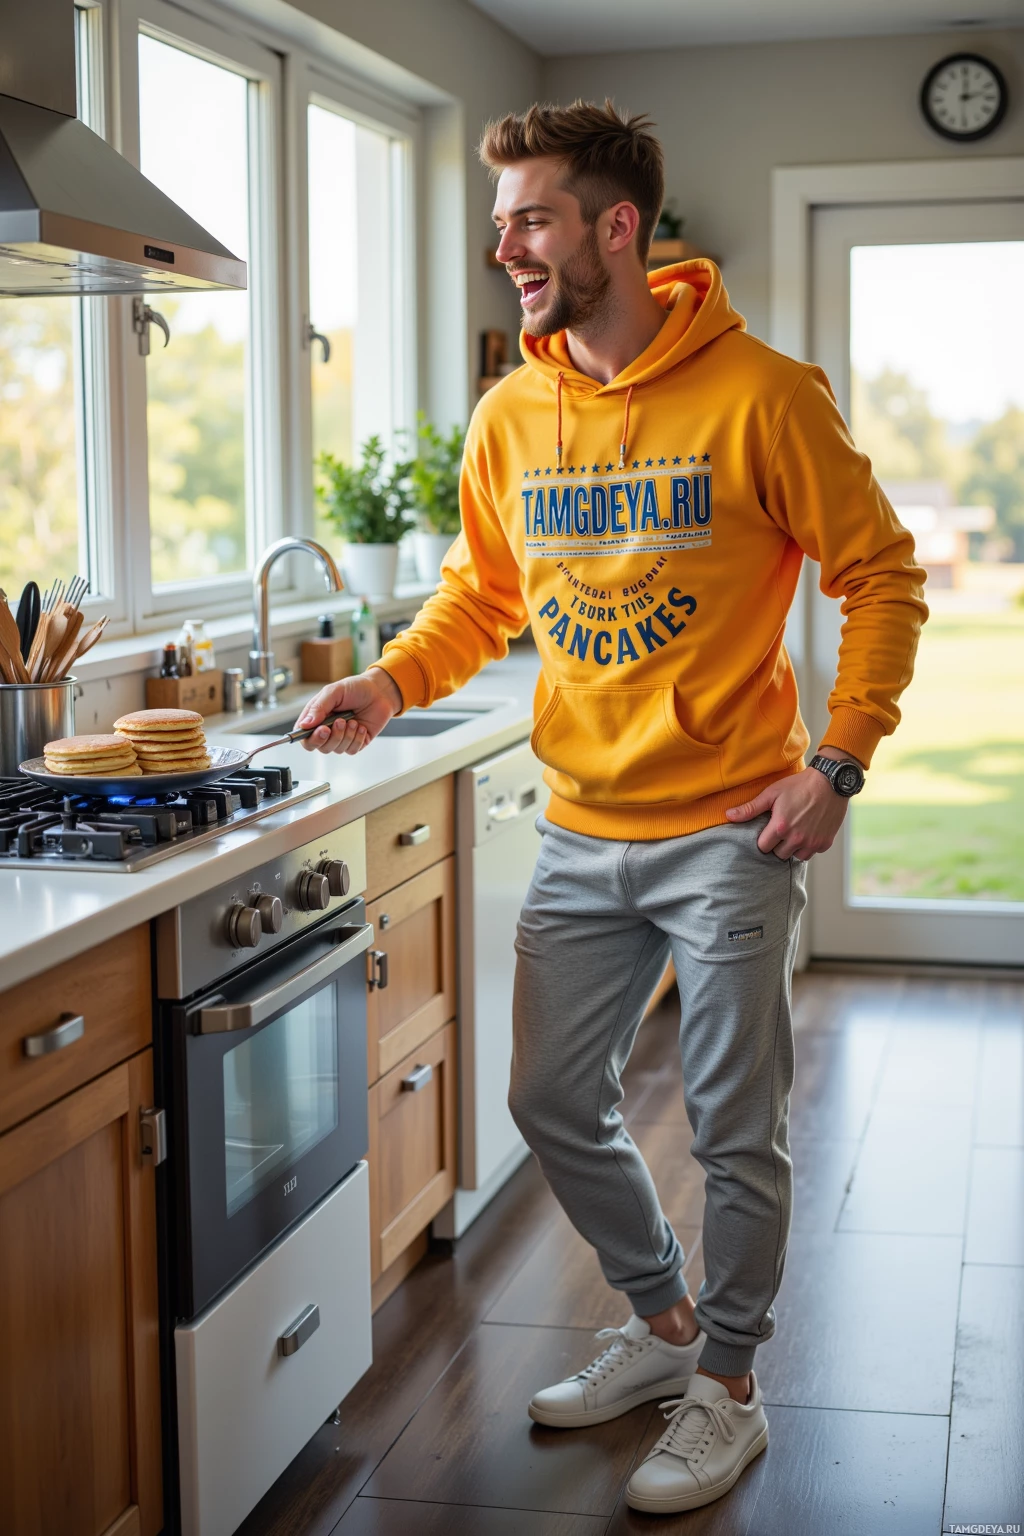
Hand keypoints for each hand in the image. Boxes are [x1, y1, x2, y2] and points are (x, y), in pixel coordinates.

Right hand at [294, 667, 401, 754]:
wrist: (379, 692)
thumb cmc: (355, 688)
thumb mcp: (334, 692)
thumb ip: (318, 708)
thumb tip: (304, 725)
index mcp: (316, 717)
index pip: (304, 737)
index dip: (310, 738)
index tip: (323, 730)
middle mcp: (327, 729)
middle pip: (320, 747)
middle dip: (332, 737)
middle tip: (340, 722)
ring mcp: (341, 737)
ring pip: (337, 749)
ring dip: (347, 735)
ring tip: (353, 720)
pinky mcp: (355, 743)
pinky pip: (351, 750)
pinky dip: (357, 739)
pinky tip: (361, 726)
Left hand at [725, 764, 849, 859]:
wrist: (830, 781)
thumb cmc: (798, 785)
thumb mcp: (772, 794)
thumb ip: (750, 808)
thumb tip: (728, 815)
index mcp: (780, 827)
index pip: (763, 847)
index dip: (764, 839)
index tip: (768, 829)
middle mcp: (796, 839)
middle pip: (779, 854)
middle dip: (778, 844)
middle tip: (783, 829)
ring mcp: (812, 842)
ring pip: (796, 856)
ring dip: (794, 847)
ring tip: (795, 830)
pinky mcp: (825, 843)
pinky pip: (812, 852)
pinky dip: (809, 845)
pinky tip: (809, 831)